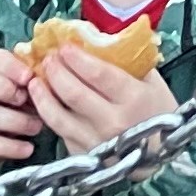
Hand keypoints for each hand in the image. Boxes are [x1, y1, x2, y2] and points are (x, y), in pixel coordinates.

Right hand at [0, 46, 46, 168]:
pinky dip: (10, 147)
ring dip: (17, 122)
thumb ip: (30, 77)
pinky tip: (28, 149)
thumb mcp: (17, 86)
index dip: (14, 68)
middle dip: (12, 93)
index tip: (31, 77)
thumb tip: (53, 72)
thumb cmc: (6, 101)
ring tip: (38, 127)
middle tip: (35, 103)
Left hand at [32, 38, 177, 150]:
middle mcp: (113, 122)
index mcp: (134, 98)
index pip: (98, 74)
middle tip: (49, 58)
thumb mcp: (153, 82)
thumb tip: (100, 40)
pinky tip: (43, 102)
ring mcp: (95, 142)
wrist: (160, 155)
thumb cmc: (159, 113)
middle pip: (73, 93)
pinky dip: (48, 115)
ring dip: (42, 95)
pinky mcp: (83, 155)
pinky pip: (59, 132)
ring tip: (35, 80)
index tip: (65, 46)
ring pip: (57, 117)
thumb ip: (130, 63)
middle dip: (56, 71)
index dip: (77, 58)